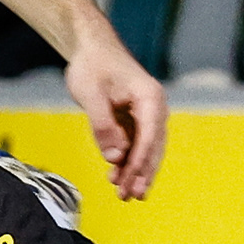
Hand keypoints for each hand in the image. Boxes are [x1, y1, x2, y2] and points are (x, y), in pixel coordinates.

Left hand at [66, 29, 168, 201]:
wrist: (90, 47)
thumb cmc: (92, 65)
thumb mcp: (91, 93)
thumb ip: (103, 125)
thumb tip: (115, 157)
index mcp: (149, 97)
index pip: (150, 136)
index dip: (140, 162)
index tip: (130, 181)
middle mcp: (153, 107)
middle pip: (153, 146)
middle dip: (142, 173)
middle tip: (133, 196)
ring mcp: (145, 114)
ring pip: (145, 148)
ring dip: (135, 171)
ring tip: (124, 194)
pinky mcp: (133, 119)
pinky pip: (134, 144)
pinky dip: (127, 161)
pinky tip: (116, 177)